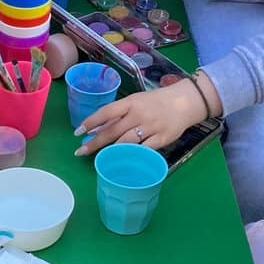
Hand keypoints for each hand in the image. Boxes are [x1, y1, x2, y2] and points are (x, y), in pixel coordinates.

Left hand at [74, 83, 204, 155]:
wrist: (185, 102)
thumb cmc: (156, 102)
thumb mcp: (136, 101)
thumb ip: (119, 114)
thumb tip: (97, 128)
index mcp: (131, 102)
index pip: (107, 112)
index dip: (91, 122)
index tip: (77, 132)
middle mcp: (139, 114)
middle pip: (113, 131)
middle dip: (95, 143)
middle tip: (81, 152)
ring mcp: (151, 127)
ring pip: (127, 142)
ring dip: (111, 151)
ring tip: (100, 158)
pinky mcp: (162, 139)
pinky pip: (144, 150)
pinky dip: (133, 156)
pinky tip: (124, 161)